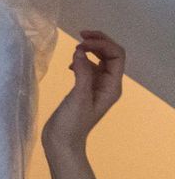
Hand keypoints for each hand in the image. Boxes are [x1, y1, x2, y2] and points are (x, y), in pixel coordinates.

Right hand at [41, 30, 123, 152]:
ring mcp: (97, 86)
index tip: (80, 42)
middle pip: (111, 55)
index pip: (116, 55)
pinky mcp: (85, 89)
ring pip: (101, 60)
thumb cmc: (72, 123)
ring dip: (91, 49)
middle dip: (98, 42)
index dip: (102, 44)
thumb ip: (83, 72)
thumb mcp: (78, 97)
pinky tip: (71, 64)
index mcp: (112, 86)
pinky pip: (90, 68)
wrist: (62, 143)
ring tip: (75, 46)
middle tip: (79, 35)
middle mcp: (108, 84)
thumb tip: (80, 50)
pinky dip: (82, 60)